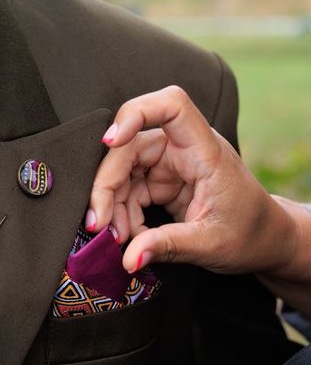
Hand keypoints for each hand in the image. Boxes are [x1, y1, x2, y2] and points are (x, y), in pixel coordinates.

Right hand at [88, 86, 296, 275]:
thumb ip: (169, 247)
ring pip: (123, 171)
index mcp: (205, 151)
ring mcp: (170, 164)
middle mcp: (184, 149)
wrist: (265, 241)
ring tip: (117, 241)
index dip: (135, 114)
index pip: (172, 105)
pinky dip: (122, 214)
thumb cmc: (250, 234)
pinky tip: (129, 239)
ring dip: (112, 205)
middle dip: (108, 185)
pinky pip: (129, 190)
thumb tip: (129, 258)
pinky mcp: (160, 181)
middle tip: (99, 225)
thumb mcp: (211, 244)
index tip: (110, 142)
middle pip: (130, 146)